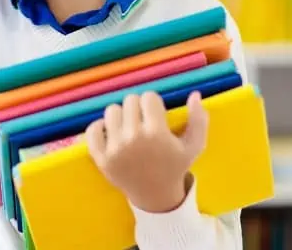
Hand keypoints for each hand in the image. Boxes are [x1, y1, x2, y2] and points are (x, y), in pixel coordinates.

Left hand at [86, 91, 208, 212]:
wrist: (155, 196)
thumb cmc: (174, 167)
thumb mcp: (194, 146)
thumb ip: (199, 120)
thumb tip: (195, 94)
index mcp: (156, 133)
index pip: (148, 97)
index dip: (153, 104)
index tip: (156, 115)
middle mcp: (133, 138)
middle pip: (129, 100)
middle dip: (138, 108)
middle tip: (143, 121)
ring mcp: (114, 148)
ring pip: (112, 111)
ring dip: (120, 116)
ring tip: (128, 127)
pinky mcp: (100, 157)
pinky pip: (92, 129)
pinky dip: (99, 128)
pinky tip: (110, 133)